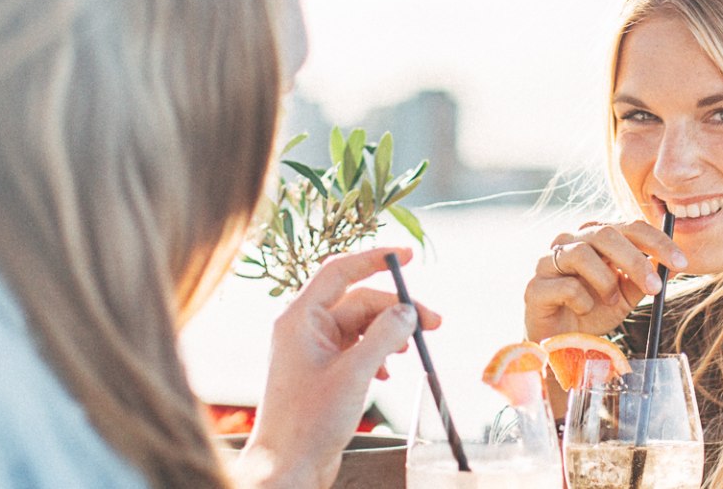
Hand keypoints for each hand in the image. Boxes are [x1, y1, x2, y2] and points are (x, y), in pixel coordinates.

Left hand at [233, 247, 440, 488]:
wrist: (289, 465)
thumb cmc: (309, 422)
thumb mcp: (354, 374)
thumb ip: (384, 336)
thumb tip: (407, 311)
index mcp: (300, 319)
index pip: (339, 271)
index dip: (374, 259)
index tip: (406, 256)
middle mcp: (305, 329)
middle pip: (359, 301)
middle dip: (397, 310)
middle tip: (433, 324)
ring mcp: (314, 351)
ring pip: (362, 326)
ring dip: (390, 333)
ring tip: (413, 350)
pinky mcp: (324, 371)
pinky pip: (357, 348)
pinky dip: (378, 354)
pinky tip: (388, 372)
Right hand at [523, 221, 687, 341]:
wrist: (561, 344)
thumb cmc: (593, 312)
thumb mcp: (626, 295)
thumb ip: (644, 278)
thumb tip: (671, 266)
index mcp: (595, 237)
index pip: (630, 226)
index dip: (658, 242)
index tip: (681, 263)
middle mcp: (570, 240)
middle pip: (605, 233)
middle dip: (635, 261)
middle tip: (655, 288)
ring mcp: (548, 260)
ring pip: (582, 254)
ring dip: (605, 282)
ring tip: (609, 301)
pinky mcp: (535, 286)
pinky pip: (566, 285)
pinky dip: (583, 301)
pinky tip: (582, 311)